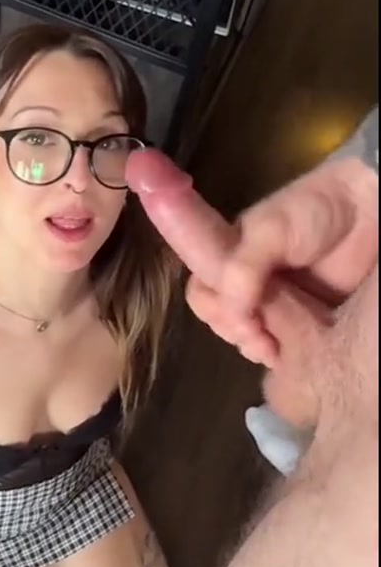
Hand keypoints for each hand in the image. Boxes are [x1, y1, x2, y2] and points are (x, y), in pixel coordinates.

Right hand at [126, 152, 377, 423]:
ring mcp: (274, 303)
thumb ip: (241, 269)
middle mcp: (246, 282)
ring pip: (244, 337)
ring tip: (275, 345)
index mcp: (229, 255)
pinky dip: (277, 354)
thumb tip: (233, 315)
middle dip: (234, 331)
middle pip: (220, 320)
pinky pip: (275, 345)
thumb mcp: (267, 230)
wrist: (364, 212)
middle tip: (262, 335)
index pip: (202, 292)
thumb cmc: (310, 212)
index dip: (214, 309)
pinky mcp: (301, 321)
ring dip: (253, 345)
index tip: (241, 319)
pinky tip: (287, 353)